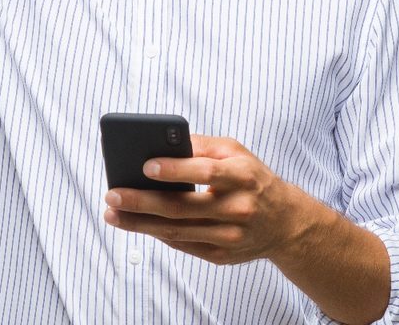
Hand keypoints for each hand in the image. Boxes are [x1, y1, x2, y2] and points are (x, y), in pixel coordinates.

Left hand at [103, 134, 314, 265]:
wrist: (287, 222)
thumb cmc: (252, 178)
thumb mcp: (235, 152)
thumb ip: (200, 145)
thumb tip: (158, 142)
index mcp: (243, 176)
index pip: (206, 172)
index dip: (175, 169)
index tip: (145, 166)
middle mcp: (239, 208)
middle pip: (183, 207)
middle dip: (142, 201)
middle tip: (112, 194)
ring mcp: (231, 236)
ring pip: (177, 231)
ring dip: (139, 224)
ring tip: (112, 213)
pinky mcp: (222, 256)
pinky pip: (182, 244)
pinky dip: (157, 233)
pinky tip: (136, 223)